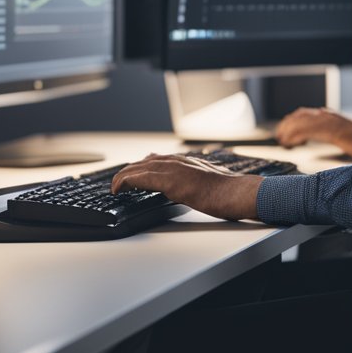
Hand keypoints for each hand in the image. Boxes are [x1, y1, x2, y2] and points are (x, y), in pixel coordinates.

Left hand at [110, 154, 261, 220]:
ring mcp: (173, 170)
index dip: (142, 167)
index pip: (158, 160)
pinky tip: (118, 188)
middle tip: (118, 182)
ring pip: (138, 168)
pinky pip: (140, 178)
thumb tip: (193, 187)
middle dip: (129, 171)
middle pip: (145, 163)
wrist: (237, 192)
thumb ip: (198, 181)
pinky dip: (126, 181)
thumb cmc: (229, 191)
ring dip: (123, 176)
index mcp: (187, 162)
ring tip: (114, 186)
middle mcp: (178, 162)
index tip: (134, 173)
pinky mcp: (169, 181)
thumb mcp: (210, 181)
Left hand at [275, 107, 351, 162]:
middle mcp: (328, 115)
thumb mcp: (343, 136)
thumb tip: (317, 139)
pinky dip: (297, 134)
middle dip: (285, 126)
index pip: (303, 114)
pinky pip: (309, 129)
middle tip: (278, 138)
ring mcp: (331, 121)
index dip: (290, 122)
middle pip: (299, 116)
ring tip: (282, 141)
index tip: (282, 132)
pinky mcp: (333, 130)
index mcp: (330, 116)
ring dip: (288, 130)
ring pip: (301, 121)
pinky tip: (292, 142)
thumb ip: (330, 134)